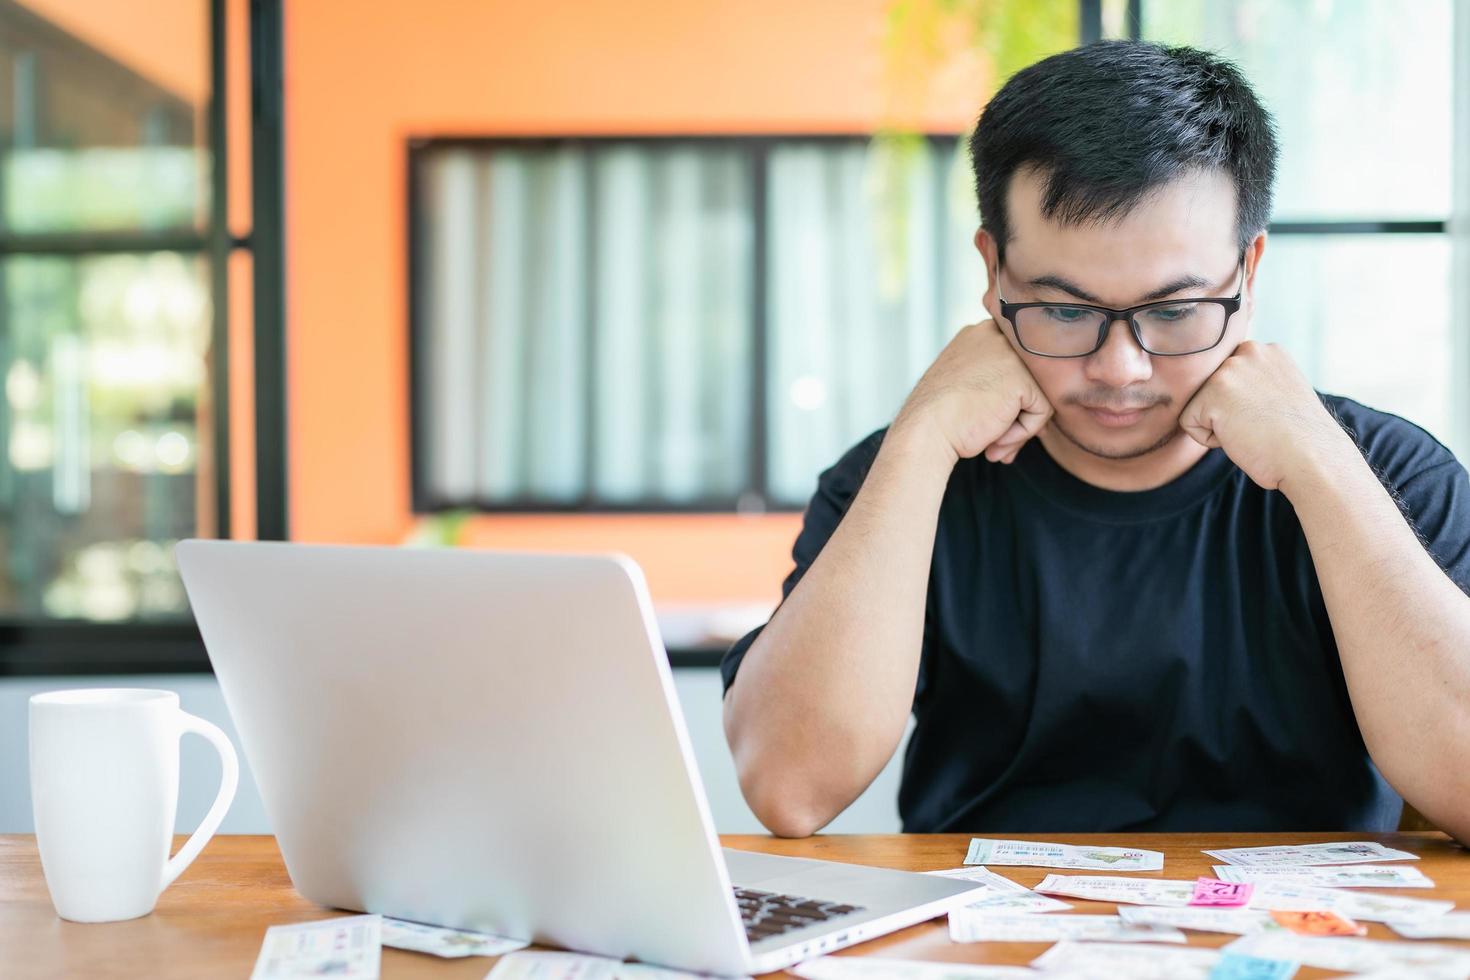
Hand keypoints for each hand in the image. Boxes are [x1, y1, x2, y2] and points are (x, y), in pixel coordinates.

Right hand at [891, 319, 1052, 465]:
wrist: (926, 431)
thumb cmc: (940, 417)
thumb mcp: (966, 385)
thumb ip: (994, 381)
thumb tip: (1031, 403)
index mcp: (979, 335)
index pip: (1014, 365)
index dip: (1009, 399)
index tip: (991, 424)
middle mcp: (996, 335)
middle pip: (1028, 378)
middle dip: (1018, 414)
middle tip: (999, 442)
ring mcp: (1011, 354)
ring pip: (1038, 395)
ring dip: (1020, 427)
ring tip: (996, 446)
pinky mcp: (1023, 378)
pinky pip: (1042, 411)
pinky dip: (1023, 433)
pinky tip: (996, 440)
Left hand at [1179, 340, 1353, 490]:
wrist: (1312, 460)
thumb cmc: (1299, 438)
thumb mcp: (1280, 393)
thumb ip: (1253, 381)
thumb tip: (1227, 389)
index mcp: (1266, 350)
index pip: (1226, 377)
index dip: (1240, 404)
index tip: (1268, 415)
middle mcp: (1248, 350)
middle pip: (1207, 388)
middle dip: (1227, 412)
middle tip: (1262, 424)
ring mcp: (1229, 369)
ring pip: (1197, 405)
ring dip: (1219, 425)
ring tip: (1253, 430)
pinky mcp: (1212, 393)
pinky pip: (1189, 423)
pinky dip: (1210, 440)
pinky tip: (1242, 437)